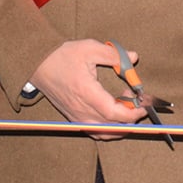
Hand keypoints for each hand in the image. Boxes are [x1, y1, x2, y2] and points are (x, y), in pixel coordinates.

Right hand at [27, 39, 146, 138]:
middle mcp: (82, 110)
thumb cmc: (62, 56)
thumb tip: (134, 57)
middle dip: (132, 116)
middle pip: (114, 126)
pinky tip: (115, 115)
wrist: (38, 65)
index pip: (115, 114)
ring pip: (106, 133)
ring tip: (127, 105)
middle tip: (137, 98)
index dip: (134, 112)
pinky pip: (96, 132)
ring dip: (122, 124)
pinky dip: (110, 129)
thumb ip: (114, 55)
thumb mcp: (89, 48)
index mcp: (87, 93)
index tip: (144, 103)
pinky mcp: (74, 119)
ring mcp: (77, 117)